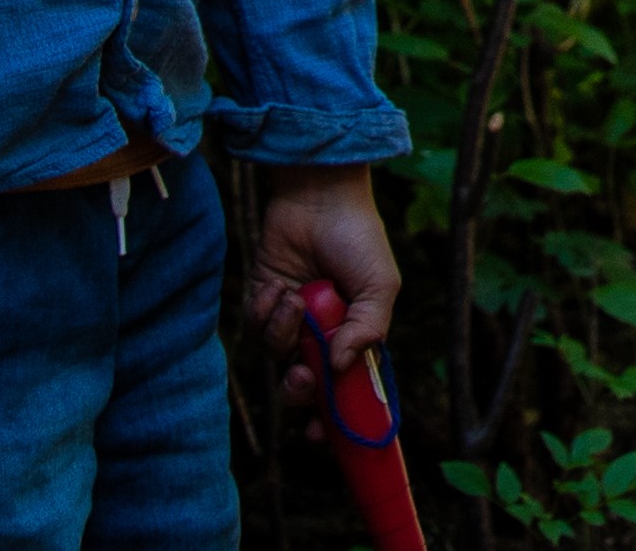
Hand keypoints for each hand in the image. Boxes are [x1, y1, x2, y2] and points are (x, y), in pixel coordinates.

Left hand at [246, 164, 399, 397]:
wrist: (320, 197)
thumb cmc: (359, 238)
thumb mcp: (380, 285)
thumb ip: (368, 330)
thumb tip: (338, 369)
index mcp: (353, 335)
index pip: (342, 388)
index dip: (332, 419)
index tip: (322, 438)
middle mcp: (320, 333)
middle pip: (304, 385)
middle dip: (300, 390)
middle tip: (304, 377)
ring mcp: (291, 318)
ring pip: (277, 354)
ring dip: (283, 333)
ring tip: (295, 299)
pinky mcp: (264, 300)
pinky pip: (255, 326)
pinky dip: (265, 311)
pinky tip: (278, 286)